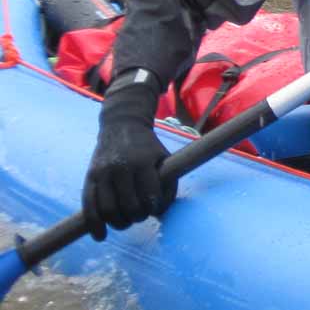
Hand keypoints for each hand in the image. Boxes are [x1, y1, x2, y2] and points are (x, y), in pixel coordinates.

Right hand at [82, 73, 176, 240]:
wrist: (122, 125)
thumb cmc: (148, 147)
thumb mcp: (164, 158)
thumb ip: (168, 183)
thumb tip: (160, 212)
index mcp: (142, 161)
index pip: (150, 195)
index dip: (155, 208)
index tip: (155, 209)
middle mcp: (120, 167)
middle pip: (128, 206)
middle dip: (137, 217)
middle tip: (141, 215)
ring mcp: (102, 173)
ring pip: (107, 210)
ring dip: (119, 223)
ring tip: (126, 222)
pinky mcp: (89, 178)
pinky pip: (88, 207)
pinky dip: (94, 225)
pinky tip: (101, 236)